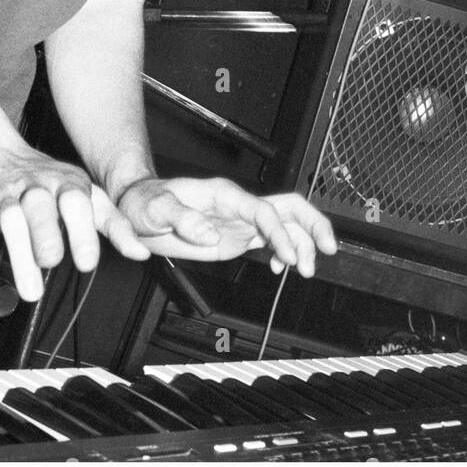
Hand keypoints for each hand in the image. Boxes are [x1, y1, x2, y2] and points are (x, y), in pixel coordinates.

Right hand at [0, 139, 149, 300]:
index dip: (82, 232)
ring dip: (18, 251)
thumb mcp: (86, 198)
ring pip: (9, 215)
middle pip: (40, 207)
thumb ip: (114, 225)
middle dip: (46, 236)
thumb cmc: (49, 185)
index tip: (86, 263)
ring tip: (31, 290)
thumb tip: (142, 253)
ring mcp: (3, 191)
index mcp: (65, 183)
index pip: (77, 203)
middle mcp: (34, 186)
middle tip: (52, 261)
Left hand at [116, 176, 337, 276]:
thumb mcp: (156, 210)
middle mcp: (238, 205)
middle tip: (328, 250)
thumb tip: (209, 234)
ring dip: (302, 242)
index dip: (280, 232)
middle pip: (288, 206)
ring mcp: (241, 218)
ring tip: (307, 270)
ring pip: (285, 222)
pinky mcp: (238, 233)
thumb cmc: (145, 202)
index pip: (263, 211)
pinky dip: (285, 250)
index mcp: (224, 196)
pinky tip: (282, 268)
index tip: (289, 257)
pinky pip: (272, 237)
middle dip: (312, 225)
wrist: (138, 205)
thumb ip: (183, 219)